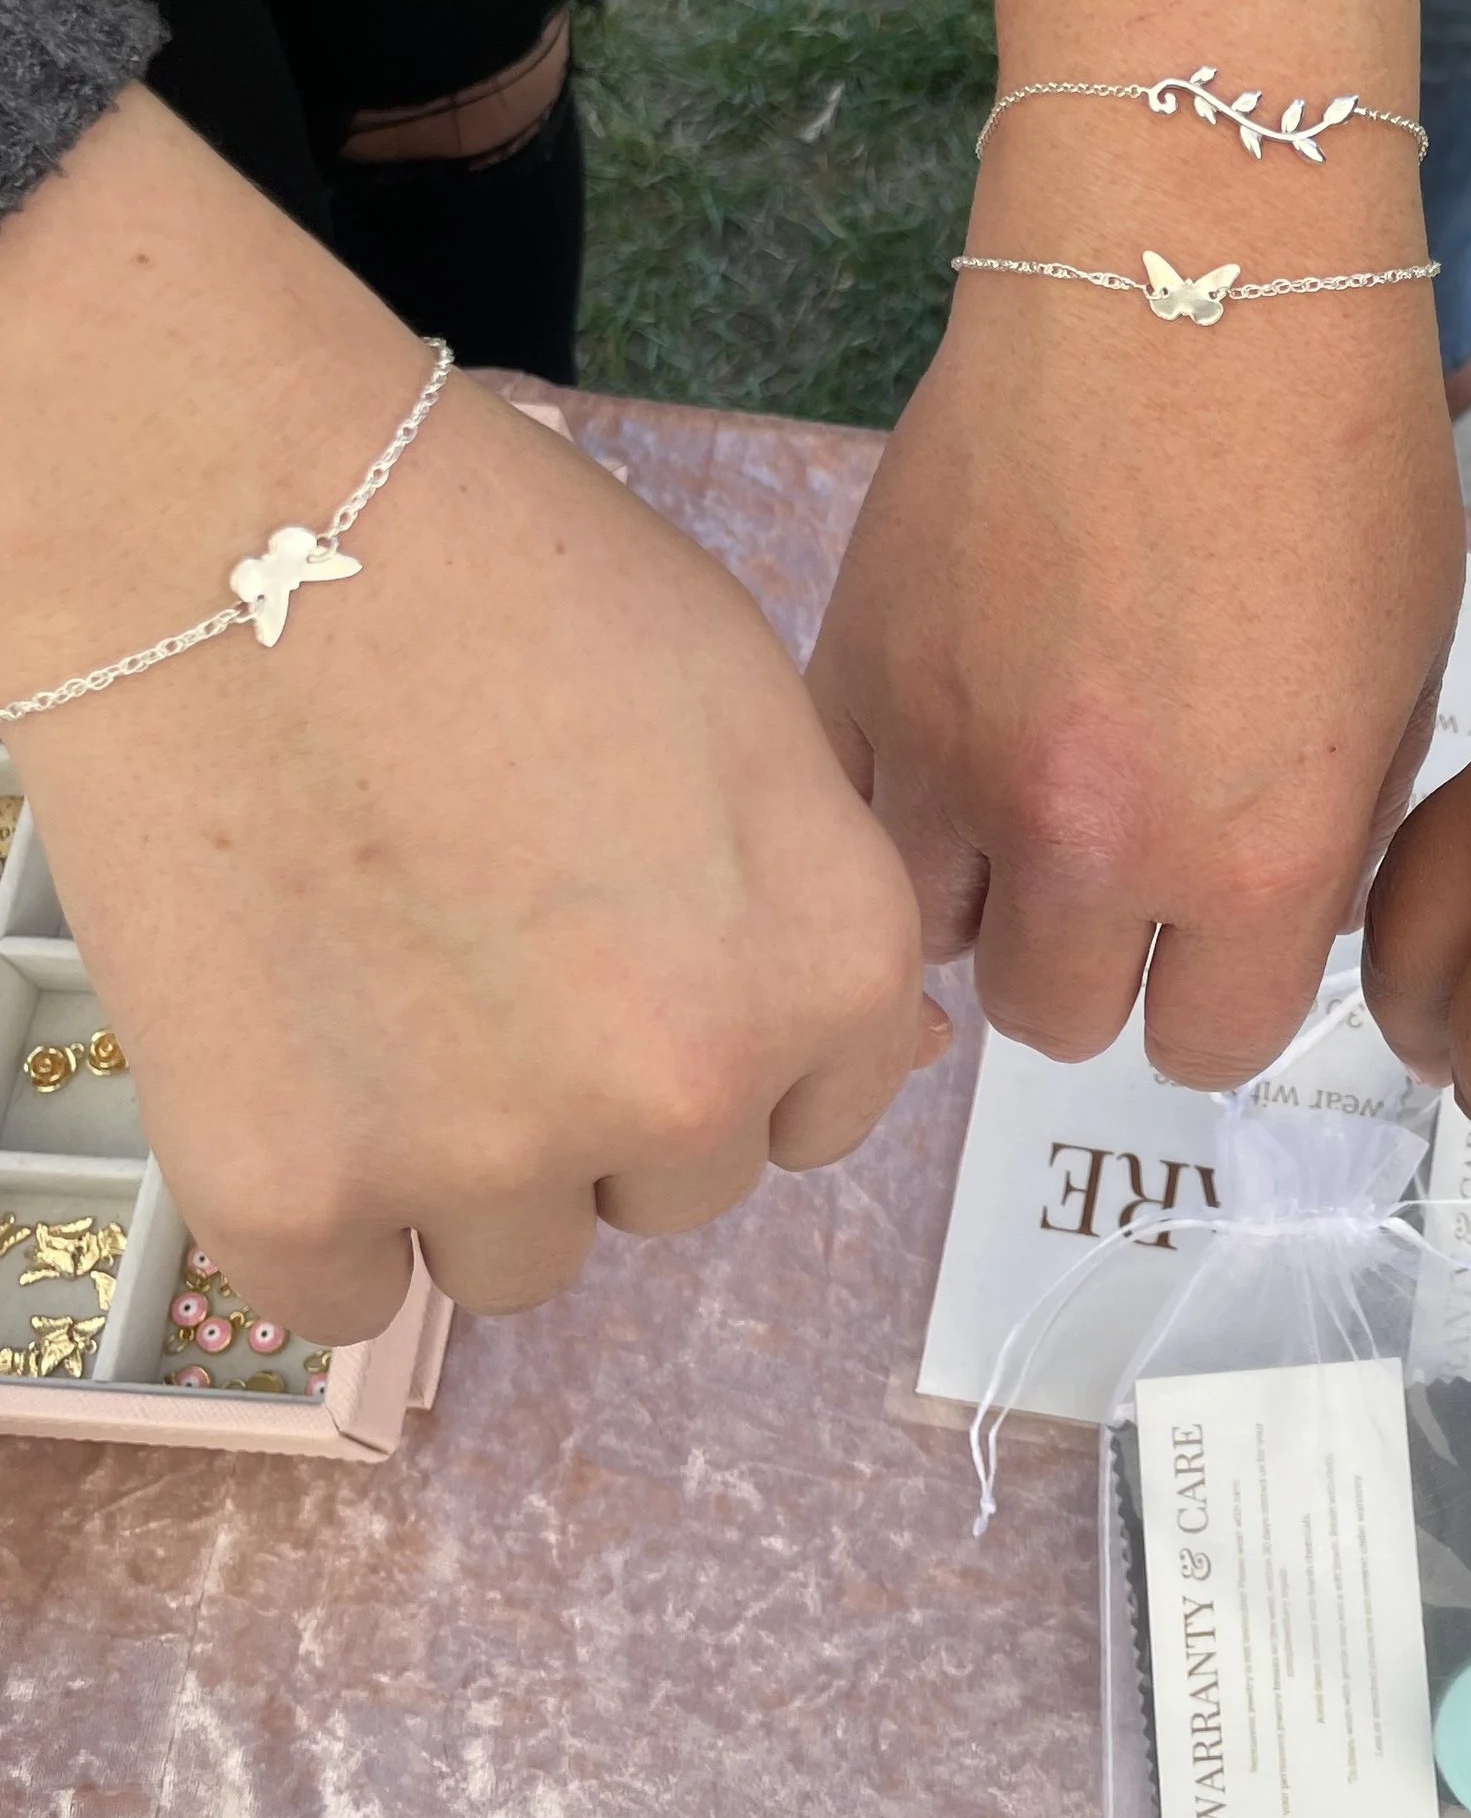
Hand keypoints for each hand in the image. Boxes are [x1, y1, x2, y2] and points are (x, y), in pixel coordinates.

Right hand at [1, 94, 934, 1339]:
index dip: (730, 1029)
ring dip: (462, 1161)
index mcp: (826, 961)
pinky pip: (345, 1293)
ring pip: (518, 1255)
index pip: (825, 1107)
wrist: (237, 524)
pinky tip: (292, 1046)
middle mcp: (685, 1085)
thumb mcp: (748, 703)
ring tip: (385, 971)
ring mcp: (489, 1156)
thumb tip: (886, 1053)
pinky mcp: (297, 1196)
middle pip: (675, 1184)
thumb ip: (816, 896)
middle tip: (492, 934)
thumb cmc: (507, 573)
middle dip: (601, 1092)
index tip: (642, 953)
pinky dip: (317, 1205)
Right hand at [810, 234, 1462, 1084]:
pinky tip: (955, 712)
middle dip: (1094, 956)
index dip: (1215, 994)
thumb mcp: (1398, 677)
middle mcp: (1090, 839)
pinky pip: (848, 809)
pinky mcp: (855, 669)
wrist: (1188, 273)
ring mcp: (951, 758)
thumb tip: (1258, 923)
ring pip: (929, 930)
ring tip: (1025, 784)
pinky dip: (895, 793)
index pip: (1203, 1047)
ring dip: (982, 885)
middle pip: (1055, 1019)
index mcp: (1251, 856)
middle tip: (1117, 855)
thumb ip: (1321, 836)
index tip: (1214, 932)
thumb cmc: (1334, 455)